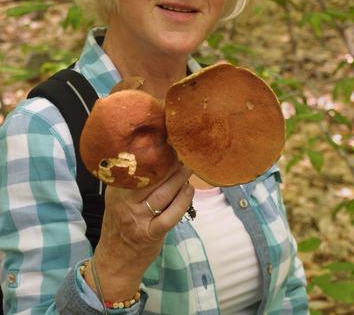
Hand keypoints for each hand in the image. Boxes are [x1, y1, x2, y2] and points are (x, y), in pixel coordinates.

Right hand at [86, 160, 193, 300]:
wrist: (115, 261)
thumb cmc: (121, 224)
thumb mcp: (118, 199)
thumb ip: (131, 181)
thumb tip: (156, 155)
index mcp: (116, 190)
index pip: (137, 166)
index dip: (155, 153)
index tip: (168, 143)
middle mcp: (124, 202)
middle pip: (152, 178)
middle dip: (171, 163)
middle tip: (184, 152)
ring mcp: (137, 218)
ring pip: (163, 193)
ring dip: (180, 178)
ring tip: (189, 167)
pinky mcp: (150, 234)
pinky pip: (170, 215)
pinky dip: (182, 201)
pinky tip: (189, 190)